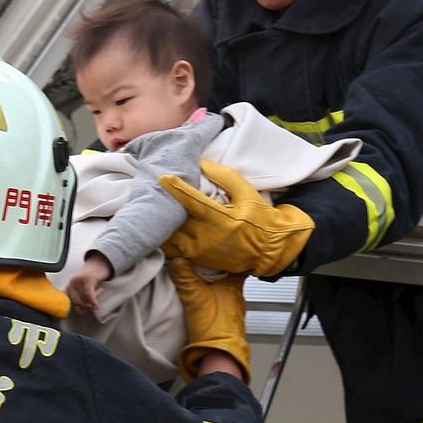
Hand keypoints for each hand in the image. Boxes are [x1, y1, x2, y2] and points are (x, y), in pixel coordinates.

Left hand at [66, 253, 112, 312]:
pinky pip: (89, 294)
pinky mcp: (88, 279)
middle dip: (85, 306)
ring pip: (84, 298)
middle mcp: (72, 282)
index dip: (75, 306)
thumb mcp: (83, 287)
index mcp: (69, 285)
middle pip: (76, 301)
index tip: (81, 310)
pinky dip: (93, 301)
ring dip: (92, 301)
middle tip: (93, 304)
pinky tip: (97, 305)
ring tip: (99, 291)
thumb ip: (81, 297)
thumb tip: (80, 311)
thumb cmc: (91, 276)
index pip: (69, 300)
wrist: (99, 262)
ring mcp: (79, 280)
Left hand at [160, 159, 314, 276]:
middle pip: (176, 220)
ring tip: (151, 208)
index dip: (177, 189)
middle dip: (162, 206)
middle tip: (151, 191)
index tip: (163, 177)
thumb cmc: (261, 219)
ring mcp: (201, 250)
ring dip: (160, 223)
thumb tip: (203, 163)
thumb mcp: (248, 194)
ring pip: (170, 236)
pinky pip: (173, 248)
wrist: (271, 250)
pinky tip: (159, 225)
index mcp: (223, 219)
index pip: (194, 202)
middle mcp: (209, 237)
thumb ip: (226, 177)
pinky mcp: (197, 258)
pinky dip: (164, 236)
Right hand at [170, 258, 249, 382]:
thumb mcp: (194, 295)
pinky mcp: (226, 323)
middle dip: (218, 271)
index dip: (229, 256)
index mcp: (235, 287)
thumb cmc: (213, 325)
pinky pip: (220, 305)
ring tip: (201, 280)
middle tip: (205, 263)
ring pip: (225, 293)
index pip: (237, 265)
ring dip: (215, 287)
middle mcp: (237, 298)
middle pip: (230, 279)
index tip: (220, 251)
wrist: (218, 353)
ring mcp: (234, 312)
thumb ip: (184, 276)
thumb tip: (177, 260)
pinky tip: (203, 300)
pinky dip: (213, 300)